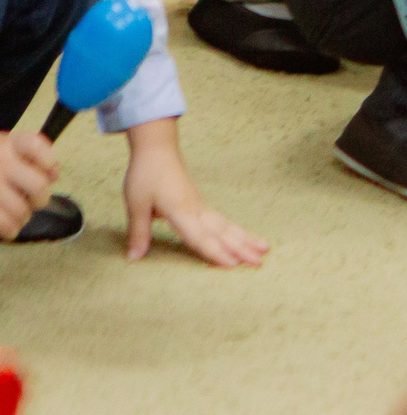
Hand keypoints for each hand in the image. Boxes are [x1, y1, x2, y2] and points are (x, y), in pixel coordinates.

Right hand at [0, 130, 57, 240]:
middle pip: (37, 186)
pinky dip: (9, 229)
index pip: (35, 146)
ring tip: (20, 216)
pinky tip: (10, 228)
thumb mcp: (8, 149)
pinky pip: (2, 223)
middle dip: (41, 199)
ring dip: (24, 217)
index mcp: (8, 143)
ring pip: (20, 210)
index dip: (48, 161)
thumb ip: (34, 156)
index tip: (48, 171)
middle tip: (35, 202)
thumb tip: (53, 175)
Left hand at [121, 120, 266, 266]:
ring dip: (245, 239)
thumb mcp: (136, 204)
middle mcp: (196, 210)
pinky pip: (222, 221)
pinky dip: (236, 231)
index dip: (216, 253)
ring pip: (227, 226)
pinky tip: (243, 237)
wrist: (158, 150)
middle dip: (242, 249)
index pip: (200, 237)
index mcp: (181, 211)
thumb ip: (139, 233)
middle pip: (222, 233)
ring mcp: (201, 206)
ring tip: (265, 249)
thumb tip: (134, 258)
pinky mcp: (200, 204)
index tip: (233, 265)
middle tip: (260, 262)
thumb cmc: (146, 175)